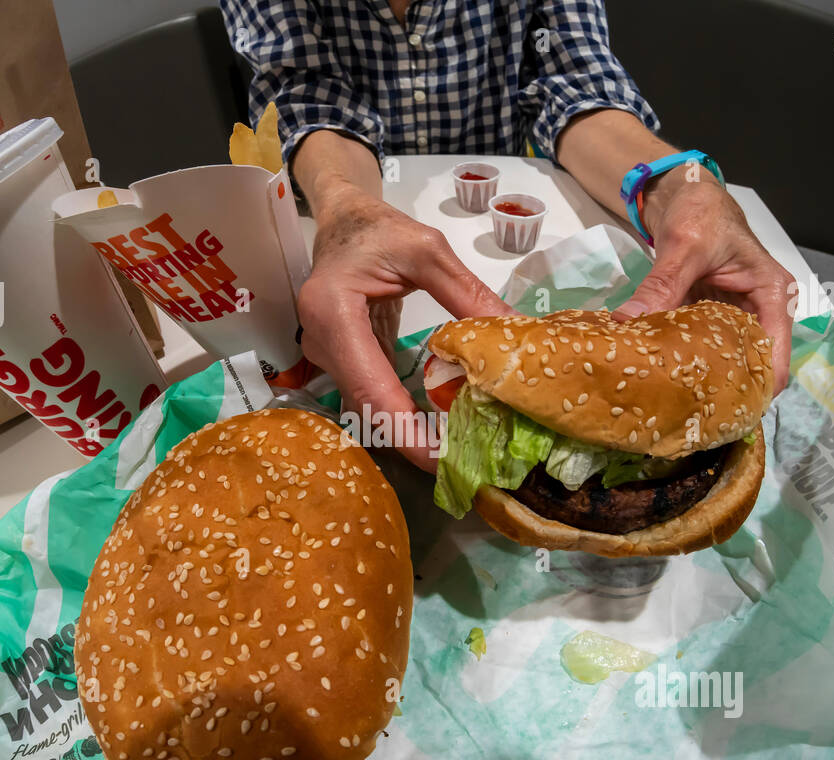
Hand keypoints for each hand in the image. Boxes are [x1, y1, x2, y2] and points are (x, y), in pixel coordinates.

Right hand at [299, 183, 509, 470]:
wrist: (342, 219)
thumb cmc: (378, 228)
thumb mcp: (427, 250)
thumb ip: (467, 293)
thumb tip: (513, 334)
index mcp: (333, 311)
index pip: (369, 384)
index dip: (403, 427)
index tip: (438, 458)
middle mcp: (320, 341)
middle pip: (365, 406)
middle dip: (409, 439)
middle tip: (457, 465)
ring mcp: (324, 354)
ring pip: (366, 407)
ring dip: (406, 431)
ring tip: (453, 451)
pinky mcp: (339, 360)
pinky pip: (369, 395)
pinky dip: (400, 414)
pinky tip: (434, 427)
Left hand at [617, 171, 793, 391]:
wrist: (686, 195)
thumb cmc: (702, 211)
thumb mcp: (684, 246)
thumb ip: (663, 285)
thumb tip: (628, 323)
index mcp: (772, 295)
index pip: (774, 353)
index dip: (756, 387)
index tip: (728, 413)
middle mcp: (760, 311)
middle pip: (751, 362)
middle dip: (726, 388)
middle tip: (693, 417)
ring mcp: (735, 317)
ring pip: (725, 358)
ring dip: (703, 377)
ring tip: (675, 406)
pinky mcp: (710, 319)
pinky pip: (701, 346)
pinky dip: (685, 359)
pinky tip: (663, 378)